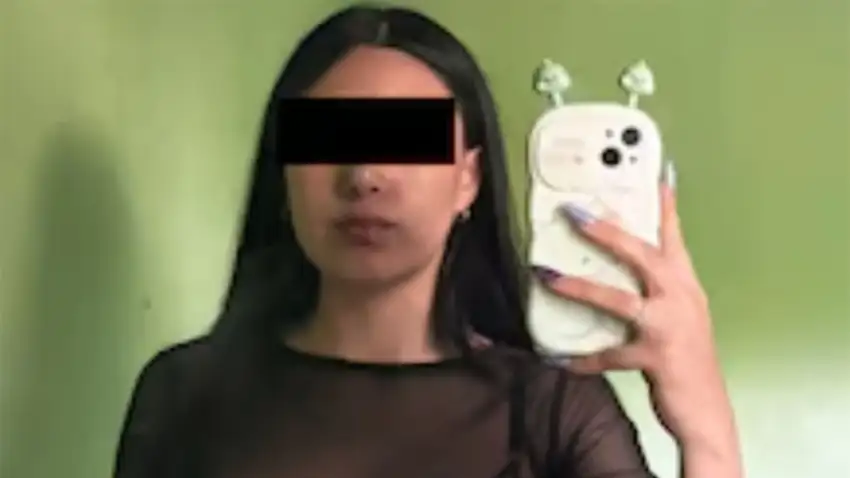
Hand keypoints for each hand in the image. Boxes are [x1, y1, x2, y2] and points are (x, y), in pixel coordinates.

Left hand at [531, 162, 737, 451]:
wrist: (707, 410)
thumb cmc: (689, 360)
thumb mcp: (681, 317)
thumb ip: (658, 293)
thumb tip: (621, 272)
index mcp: (685, 287)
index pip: (672, 238)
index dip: (664, 206)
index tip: (657, 175)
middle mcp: (679, 299)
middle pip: (642, 255)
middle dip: (606, 232)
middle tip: (574, 213)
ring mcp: (668, 328)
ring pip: (618, 300)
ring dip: (579, 287)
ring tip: (546, 276)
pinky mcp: (655, 358)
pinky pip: (609, 354)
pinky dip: (582, 359)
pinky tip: (559, 359)